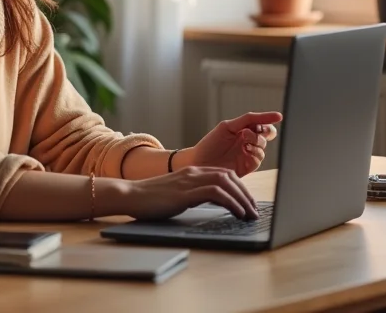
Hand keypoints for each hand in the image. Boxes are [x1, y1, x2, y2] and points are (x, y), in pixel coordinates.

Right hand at [116, 167, 259, 220]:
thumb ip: (193, 194)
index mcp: (192, 171)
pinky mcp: (185, 193)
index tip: (249, 202)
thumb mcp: (177, 194)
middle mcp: (193, 172)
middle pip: (229, 176)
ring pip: (226, 182)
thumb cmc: (151, 199)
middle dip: (246, 193)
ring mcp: (189, 181)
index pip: (224, 173)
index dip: (240, 187)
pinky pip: (215, 193)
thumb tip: (212, 204)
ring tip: (250, 214)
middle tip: (255, 210)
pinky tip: (237, 213)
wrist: (131, 195)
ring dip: (242, 199)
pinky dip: (231, 202)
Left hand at [182, 111, 282, 177]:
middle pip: (267, 134)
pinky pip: (259, 158)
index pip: (262, 123)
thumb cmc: (210, 143)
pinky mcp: (248, 166)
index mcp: (243, 129)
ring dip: (257, 141)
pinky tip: (246, 150)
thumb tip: (265, 117)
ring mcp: (249, 153)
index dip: (270, 119)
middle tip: (255, 130)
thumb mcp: (228, 126)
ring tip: (244, 141)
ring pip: (264, 145)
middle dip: (265, 130)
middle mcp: (248, 141)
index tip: (278, 117)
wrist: (200, 162)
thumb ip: (246, 120)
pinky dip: (255, 152)